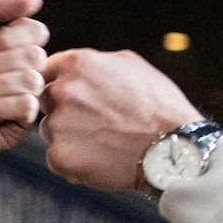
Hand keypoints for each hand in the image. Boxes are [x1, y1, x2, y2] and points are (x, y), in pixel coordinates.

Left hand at [0, 0, 48, 168]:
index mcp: (6, 48)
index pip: (36, 31)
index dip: (15, 35)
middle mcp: (16, 73)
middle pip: (37, 55)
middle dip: (1, 60)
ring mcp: (17, 100)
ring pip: (33, 80)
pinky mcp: (15, 127)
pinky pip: (29, 107)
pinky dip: (3, 105)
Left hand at [41, 47, 201, 189]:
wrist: (175, 149)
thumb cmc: (159, 105)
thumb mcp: (130, 65)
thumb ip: (93, 62)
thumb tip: (73, 65)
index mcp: (76, 64)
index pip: (48, 71)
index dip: (63, 84)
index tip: (81, 97)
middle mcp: (61, 91)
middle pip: (46, 101)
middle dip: (64, 110)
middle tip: (96, 122)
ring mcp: (58, 125)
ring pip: (49, 130)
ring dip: (68, 136)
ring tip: (104, 141)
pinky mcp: (60, 157)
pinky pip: (56, 158)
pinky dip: (73, 161)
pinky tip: (100, 159)